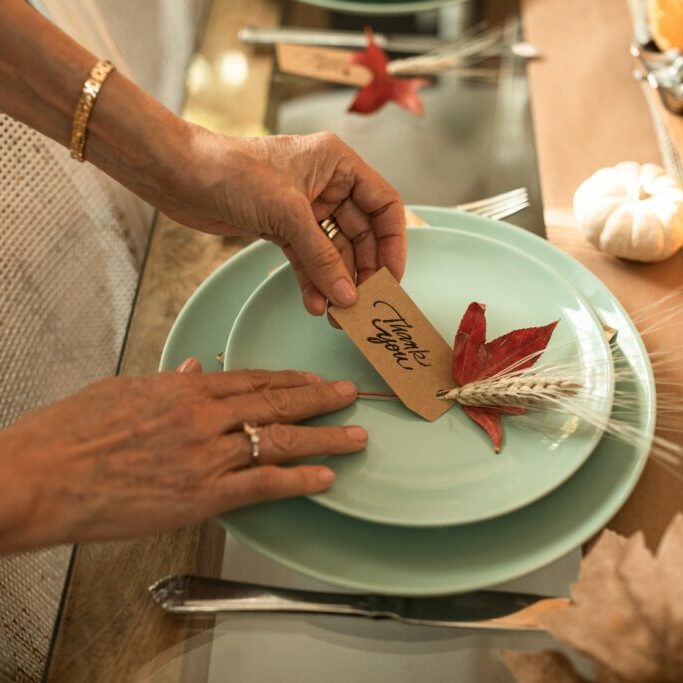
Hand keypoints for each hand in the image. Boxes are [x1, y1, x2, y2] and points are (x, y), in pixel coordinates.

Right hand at [0, 360, 366, 551]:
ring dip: (323, 438)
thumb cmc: (72, 431)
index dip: (290, 380)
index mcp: (184, 387)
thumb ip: (167, 380)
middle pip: (275, 404)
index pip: (252, 379)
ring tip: (355, 435)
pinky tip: (325, 478)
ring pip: (278, 441)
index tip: (314, 380)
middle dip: (318, 400)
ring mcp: (205, 456)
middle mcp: (203, 416)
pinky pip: (262, 485)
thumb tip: (193, 366)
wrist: (40, 476)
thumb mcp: (122, 389)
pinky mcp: (201, 495)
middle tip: (349, 396)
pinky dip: (298, 481)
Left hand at [163, 129, 406, 314]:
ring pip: (335, 251)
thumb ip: (321, 257)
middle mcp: (327, 184)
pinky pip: (308, 259)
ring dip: (336, 282)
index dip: (393, 243)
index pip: (384, 205)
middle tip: (363, 304)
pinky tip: (315, 304)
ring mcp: (305, 209)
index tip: (391, 278)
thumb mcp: (287, 213)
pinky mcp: (283, 228)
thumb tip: (347, 295)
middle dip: (362, 271)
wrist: (180, 176)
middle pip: (362, 234)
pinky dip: (312, 281)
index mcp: (338, 164)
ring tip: (337, 314)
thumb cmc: (231, 171)